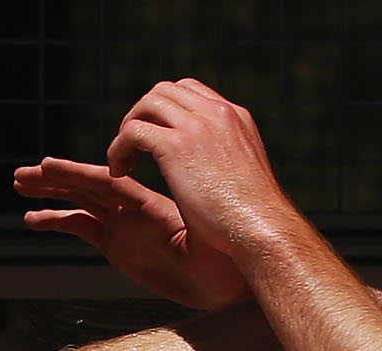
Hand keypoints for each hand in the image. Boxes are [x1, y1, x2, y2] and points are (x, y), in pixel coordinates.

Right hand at [13, 155, 246, 309]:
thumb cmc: (222, 254)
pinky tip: (33, 219)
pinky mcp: (117, 246)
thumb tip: (193, 207)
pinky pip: (82, 228)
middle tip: (20, 173)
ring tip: (19, 184)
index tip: (47, 166)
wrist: (226, 278)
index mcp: (145, 203)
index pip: (103, 181)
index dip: (74, 174)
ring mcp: (122, 226)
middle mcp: (130, 209)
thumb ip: (187, 218)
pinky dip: (58, 220)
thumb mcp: (204, 233)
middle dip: (53, 178)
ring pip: (78, 203)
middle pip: (84, 186)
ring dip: (50, 193)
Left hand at [101, 79, 295, 272]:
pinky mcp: (175, 145)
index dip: (166, 110)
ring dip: (127, 130)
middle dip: (143, 115)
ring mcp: (196, 126)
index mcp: (236, 117)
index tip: (156, 138)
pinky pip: (133, 131)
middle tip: (133, 149)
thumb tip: (213, 177)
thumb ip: (227, 162)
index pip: (191, 91)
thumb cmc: (257, 220)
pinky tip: (120, 172)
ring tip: (123, 162)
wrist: (262, 229)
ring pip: (146, 105)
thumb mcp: (246, 178)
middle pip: (164, 91)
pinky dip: (119, 148)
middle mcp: (217, 113)